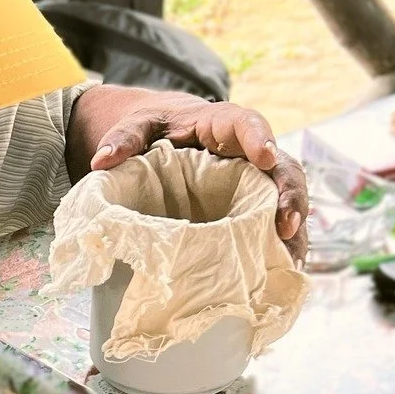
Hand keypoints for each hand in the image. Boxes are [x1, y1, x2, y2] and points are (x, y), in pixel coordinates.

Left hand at [90, 98, 308, 265]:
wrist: (168, 138)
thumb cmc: (158, 129)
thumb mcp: (139, 125)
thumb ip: (124, 138)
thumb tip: (101, 160)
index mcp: (224, 123)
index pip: (249, 124)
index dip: (260, 139)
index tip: (266, 157)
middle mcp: (250, 151)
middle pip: (282, 167)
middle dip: (289, 195)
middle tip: (287, 225)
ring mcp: (255, 180)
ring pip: (285, 198)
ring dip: (293, 228)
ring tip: (291, 259)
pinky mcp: (253, 204)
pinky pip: (275, 222)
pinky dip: (281, 244)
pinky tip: (282, 269)